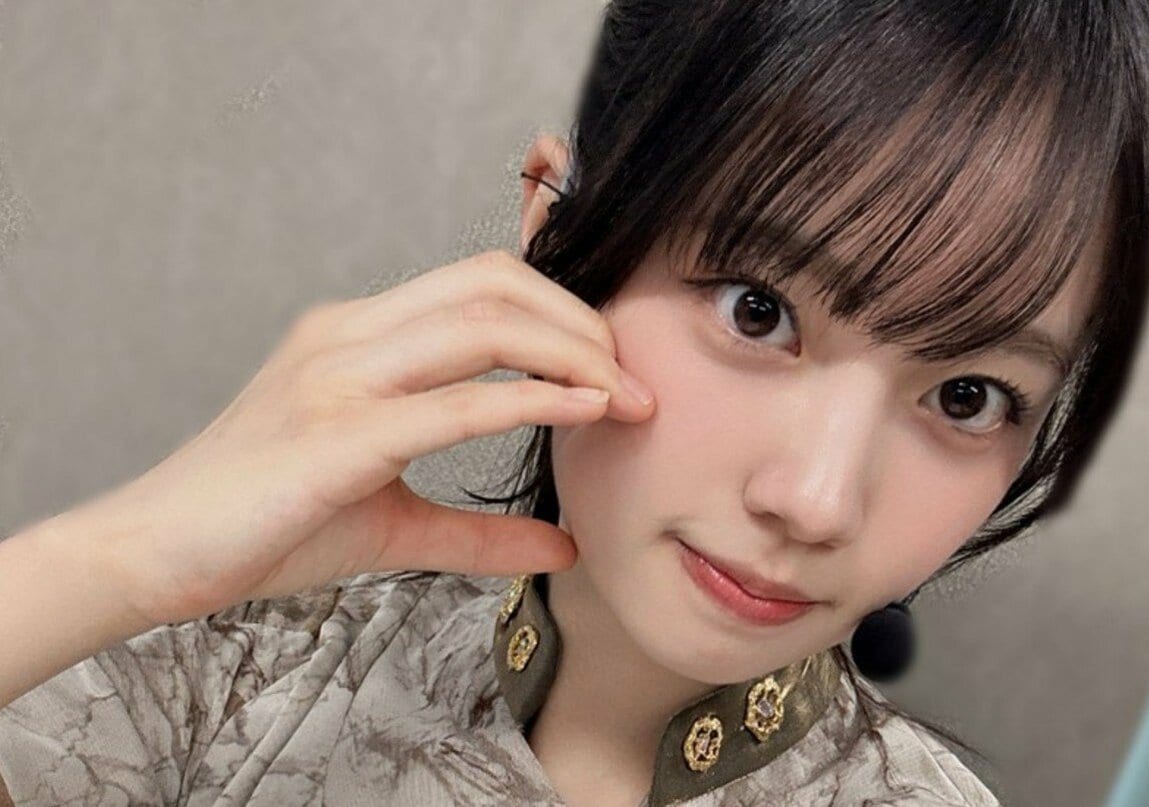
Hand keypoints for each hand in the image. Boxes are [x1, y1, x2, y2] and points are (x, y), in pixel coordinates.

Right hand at [81, 249, 654, 626]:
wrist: (153, 553)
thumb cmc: (263, 526)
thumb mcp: (392, 524)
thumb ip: (480, 530)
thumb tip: (563, 547)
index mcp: (356, 335)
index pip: (481, 285)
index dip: (561, 311)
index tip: (613, 365)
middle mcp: (347, 336)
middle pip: (493, 283)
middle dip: (580, 321)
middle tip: (635, 380)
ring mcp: (336, 376)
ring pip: (481, 322)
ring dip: (571, 353)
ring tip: (624, 397)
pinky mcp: (333, 435)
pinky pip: (452, 402)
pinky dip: (530, 399)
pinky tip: (582, 412)